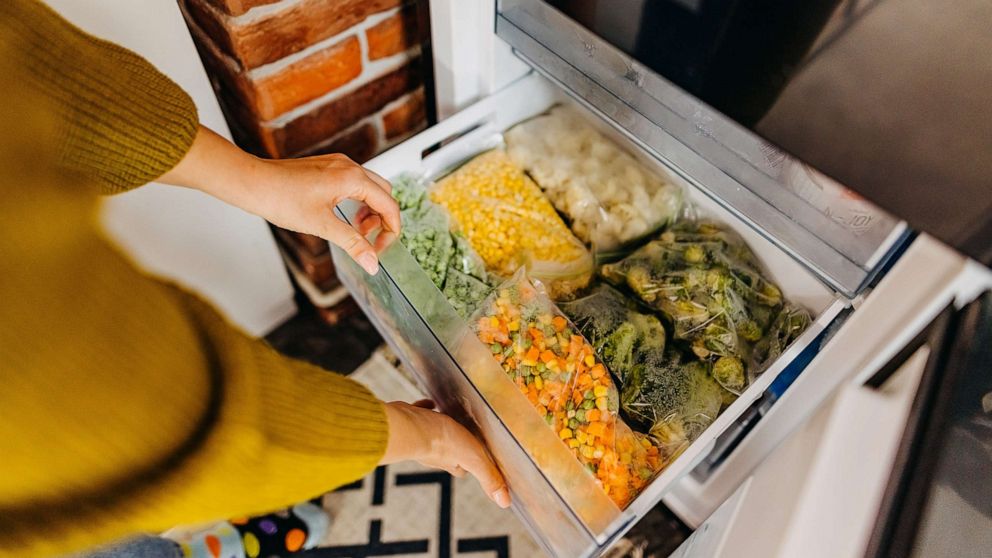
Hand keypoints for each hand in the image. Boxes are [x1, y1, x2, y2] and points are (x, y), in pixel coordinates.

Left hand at [243, 154, 398, 274]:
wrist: (254, 183)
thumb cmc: (282, 199)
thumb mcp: (322, 226)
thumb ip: (352, 244)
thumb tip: (372, 264)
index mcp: (353, 178)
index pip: (389, 205)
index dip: (391, 231)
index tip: (380, 250)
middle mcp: (349, 166)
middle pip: (384, 194)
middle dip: (382, 220)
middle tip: (368, 241)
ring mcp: (338, 164)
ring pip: (370, 188)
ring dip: (369, 211)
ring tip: (354, 230)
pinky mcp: (327, 167)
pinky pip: (354, 183)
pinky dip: (356, 201)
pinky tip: (342, 216)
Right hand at [382, 400, 510, 508]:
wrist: (408, 425)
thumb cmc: (440, 442)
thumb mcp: (474, 459)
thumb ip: (489, 478)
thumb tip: (505, 502)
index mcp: (451, 461)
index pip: (462, 469)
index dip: (471, 466)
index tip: (478, 460)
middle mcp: (434, 452)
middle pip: (447, 451)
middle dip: (455, 445)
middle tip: (466, 434)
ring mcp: (421, 436)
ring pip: (432, 433)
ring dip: (440, 427)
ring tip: (449, 416)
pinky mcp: (411, 420)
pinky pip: (419, 415)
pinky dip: (425, 410)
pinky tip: (430, 403)